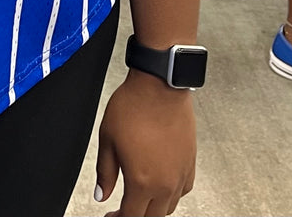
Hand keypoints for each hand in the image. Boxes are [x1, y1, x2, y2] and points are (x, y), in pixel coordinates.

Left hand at [94, 71, 195, 216]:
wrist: (159, 86)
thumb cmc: (133, 107)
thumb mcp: (108, 140)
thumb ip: (105, 173)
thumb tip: (101, 194)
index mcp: (142, 182)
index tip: (111, 216)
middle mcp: (165, 184)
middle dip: (135, 216)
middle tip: (122, 210)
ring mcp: (180, 175)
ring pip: (169, 207)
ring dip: (154, 208)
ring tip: (140, 199)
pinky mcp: (190, 163)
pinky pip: (182, 191)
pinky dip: (171, 195)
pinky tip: (162, 186)